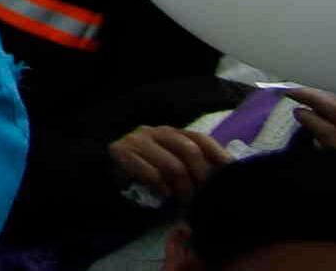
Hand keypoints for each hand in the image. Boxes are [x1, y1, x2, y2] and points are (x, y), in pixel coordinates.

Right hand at [108, 124, 229, 200]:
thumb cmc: (144, 172)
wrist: (104, 173)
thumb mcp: (171, 165)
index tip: (231, 176)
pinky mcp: (120, 151)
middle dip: (201, 178)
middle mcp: (155, 132)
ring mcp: (136, 140)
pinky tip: (162, 195)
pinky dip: (161, 189)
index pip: (200, 139)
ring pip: (172, 165)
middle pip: (189, 150)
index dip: (218, 156)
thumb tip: (224, 180)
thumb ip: (191, 166)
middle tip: (205, 198)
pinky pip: (151, 174)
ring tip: (184, 203)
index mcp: (171, 133)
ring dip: (182, 189)